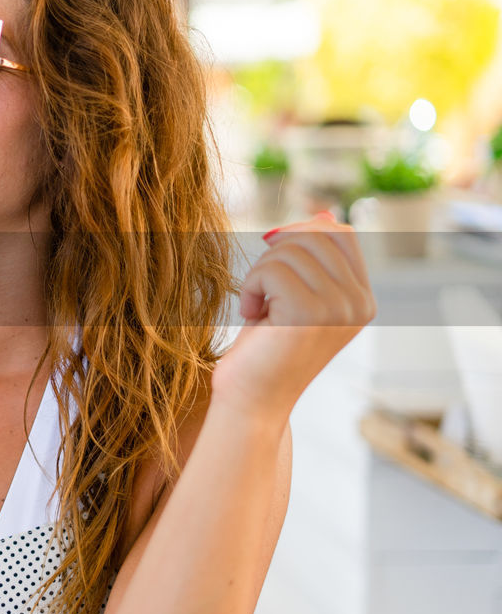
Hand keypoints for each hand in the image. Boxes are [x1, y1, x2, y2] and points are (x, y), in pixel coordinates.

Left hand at [213, 213, 375, 423]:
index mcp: (363, 298)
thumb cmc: (266, 346)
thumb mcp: (295, 295)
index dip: (300, 235)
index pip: (341, 233)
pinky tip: (251, 316)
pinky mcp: (310, 313)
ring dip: (258, 275)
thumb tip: (324, 214)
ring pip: (288, 251)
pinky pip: (270, 270)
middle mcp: (360, 303)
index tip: (274, 264)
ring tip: (258, 308)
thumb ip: (313, 259)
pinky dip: (250, 288)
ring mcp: (339, 308)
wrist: (251, 398)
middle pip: (314, 236)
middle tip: (261, 291)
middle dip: (275, 256)